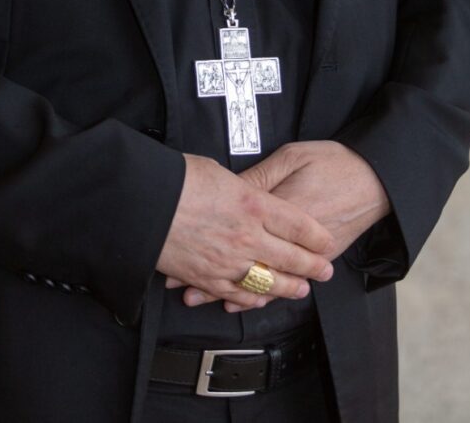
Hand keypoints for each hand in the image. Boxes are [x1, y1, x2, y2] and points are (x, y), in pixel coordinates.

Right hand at [156, 153, 334, 311]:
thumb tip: (251, 193)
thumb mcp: (218, 171)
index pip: (298, 223)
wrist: (143, 202)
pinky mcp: (208, 277)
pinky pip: (238, 294)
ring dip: (289, 287)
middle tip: (324, 270)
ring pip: (270, 281)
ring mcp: (228, 260)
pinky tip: (261, 299)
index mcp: (253, 203)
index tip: (327, 241)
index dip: (317, 236)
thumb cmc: (177, 179)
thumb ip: (242, 187)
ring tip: (301, 289)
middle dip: (312, 265)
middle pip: (291, 256)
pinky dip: (253, 299)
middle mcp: (247, 235)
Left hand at [180, 142, 389, 311]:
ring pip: (258, 277)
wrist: (374, 180)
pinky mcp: (313, 262)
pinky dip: (256, 296)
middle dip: (206, 266)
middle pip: (241, 254)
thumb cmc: (334, 162)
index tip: (179, 236)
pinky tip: (236, 302)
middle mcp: (287, 236)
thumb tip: (233, 189)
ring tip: (195, 295)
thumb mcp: (293, 156)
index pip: (236, 220)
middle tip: (175, 277)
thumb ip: (263, 177)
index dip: (205, 230)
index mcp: (280, 205)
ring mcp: (301, 253)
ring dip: (224, 288)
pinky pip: (281, 284)